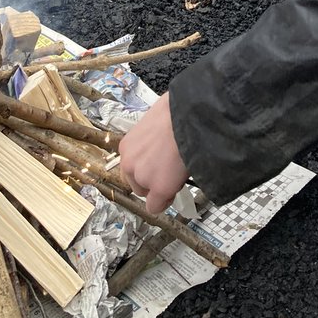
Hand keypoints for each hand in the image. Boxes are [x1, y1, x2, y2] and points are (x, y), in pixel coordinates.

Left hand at [118, 92, 188, 213]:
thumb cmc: (178, 110)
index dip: (148, 168)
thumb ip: (152, 137)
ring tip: (176, 174)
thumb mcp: (156, 120)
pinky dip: (166, 201)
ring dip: (160, 188)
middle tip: (169, 170)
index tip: (161, 164)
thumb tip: (162, 137)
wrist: (190, 115)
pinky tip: (177, 188)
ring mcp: (143, 177)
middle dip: (151, 179)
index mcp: (127, 146)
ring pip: (147, 194)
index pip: (133, 167)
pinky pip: (156, 207)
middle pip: (136, 183)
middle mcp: (129, 163)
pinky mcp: (159, 188)